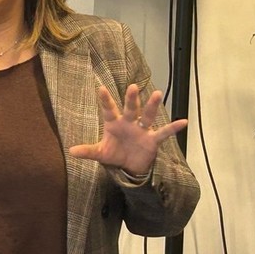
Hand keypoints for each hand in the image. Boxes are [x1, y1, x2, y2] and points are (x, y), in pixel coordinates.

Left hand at [68, 84, 187, 175]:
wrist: (129, 166)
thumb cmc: (115, 153)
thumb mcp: (100, 153)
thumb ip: (88, 151)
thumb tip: (71, 151)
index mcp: (114, 124)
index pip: (109, 110)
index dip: (105, 100)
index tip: (99, 88)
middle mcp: (129, 123)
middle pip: (131, 109)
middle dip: (131, 99)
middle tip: (132, 87)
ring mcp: (142, 130)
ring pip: (148, 116)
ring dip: (152, 106)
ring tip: (158, 94)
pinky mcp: (152, 140)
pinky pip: (164, 133)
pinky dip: (173, 128)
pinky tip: (183, 121)